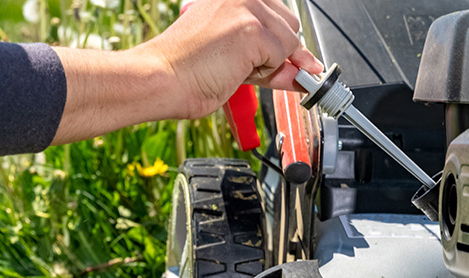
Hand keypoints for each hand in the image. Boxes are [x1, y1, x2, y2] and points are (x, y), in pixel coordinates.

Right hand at [140, 0, 322, 118]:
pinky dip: (265, 72)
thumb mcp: (237, 59)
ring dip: (268, 64)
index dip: (280, 43)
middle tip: (241, 66)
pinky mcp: (252, 29)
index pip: (277, 16)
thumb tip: (306, 69)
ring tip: (232, 66)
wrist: (162, 79)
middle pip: (290, 26)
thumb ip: (271, 59)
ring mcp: (248, 8)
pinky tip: (236, 69)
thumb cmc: (185, 69)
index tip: (278, 60)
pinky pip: (283, 56)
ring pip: (290, 42)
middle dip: (276, 53)